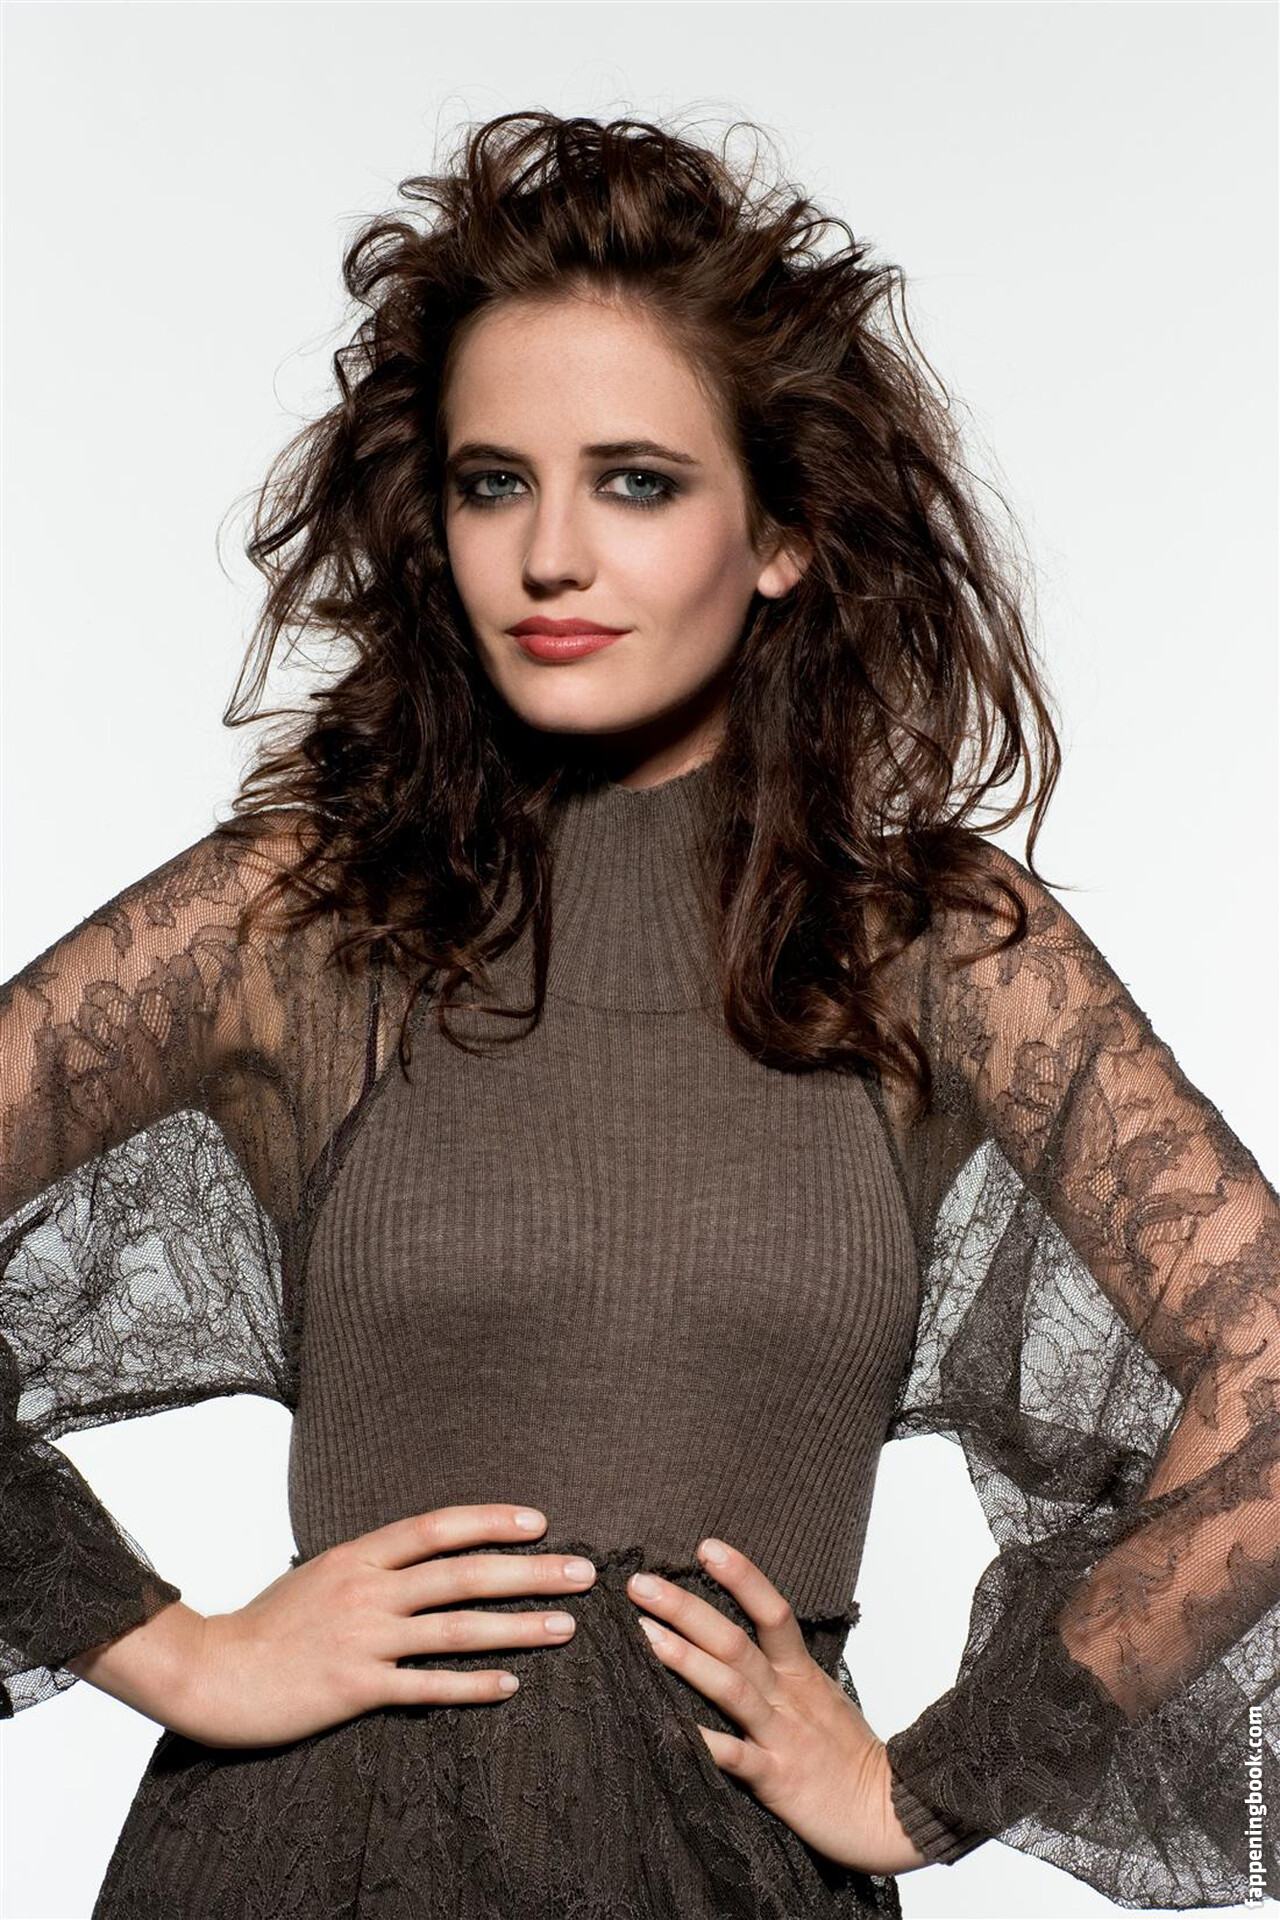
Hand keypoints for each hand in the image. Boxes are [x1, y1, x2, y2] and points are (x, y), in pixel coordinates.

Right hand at [170, 1504, 593, 1748]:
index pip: (437, 1527)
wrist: (212, 1672)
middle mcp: (367, 1589)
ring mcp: (363, 1638)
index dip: (491, 1520)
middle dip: (529, 1571)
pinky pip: (426, 1686)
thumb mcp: (318, 1575)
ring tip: (565, 1627)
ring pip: (455, 1628)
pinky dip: (472, 1685)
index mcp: (358, 1554)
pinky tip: (510, 1685)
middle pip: (462, 1573)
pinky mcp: (356, 1687)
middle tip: (582, 1572)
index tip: (539, 1521)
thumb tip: (416, 1557)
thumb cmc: (266, 1624)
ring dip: (517, 1627)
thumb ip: (369, 1566)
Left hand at [626, 1537, 928, 1874]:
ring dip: (685, 1658)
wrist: (891, 1813)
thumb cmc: (849, 1756)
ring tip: (643, 1633)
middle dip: (686, 1609)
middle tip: (640, 1584)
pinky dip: (704, 1741)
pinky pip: (736, 1758)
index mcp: (801, 1674)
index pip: (772, 1611)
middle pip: (735, 1642)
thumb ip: (784, 1672)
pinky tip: (667, 1728)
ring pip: (731, 1688)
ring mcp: (782, 1736)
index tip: (705, 1547)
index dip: (741, 1576)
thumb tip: (739, 1645)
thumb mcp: (822, 1699)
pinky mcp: (778, 1780)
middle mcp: (788, 1697)